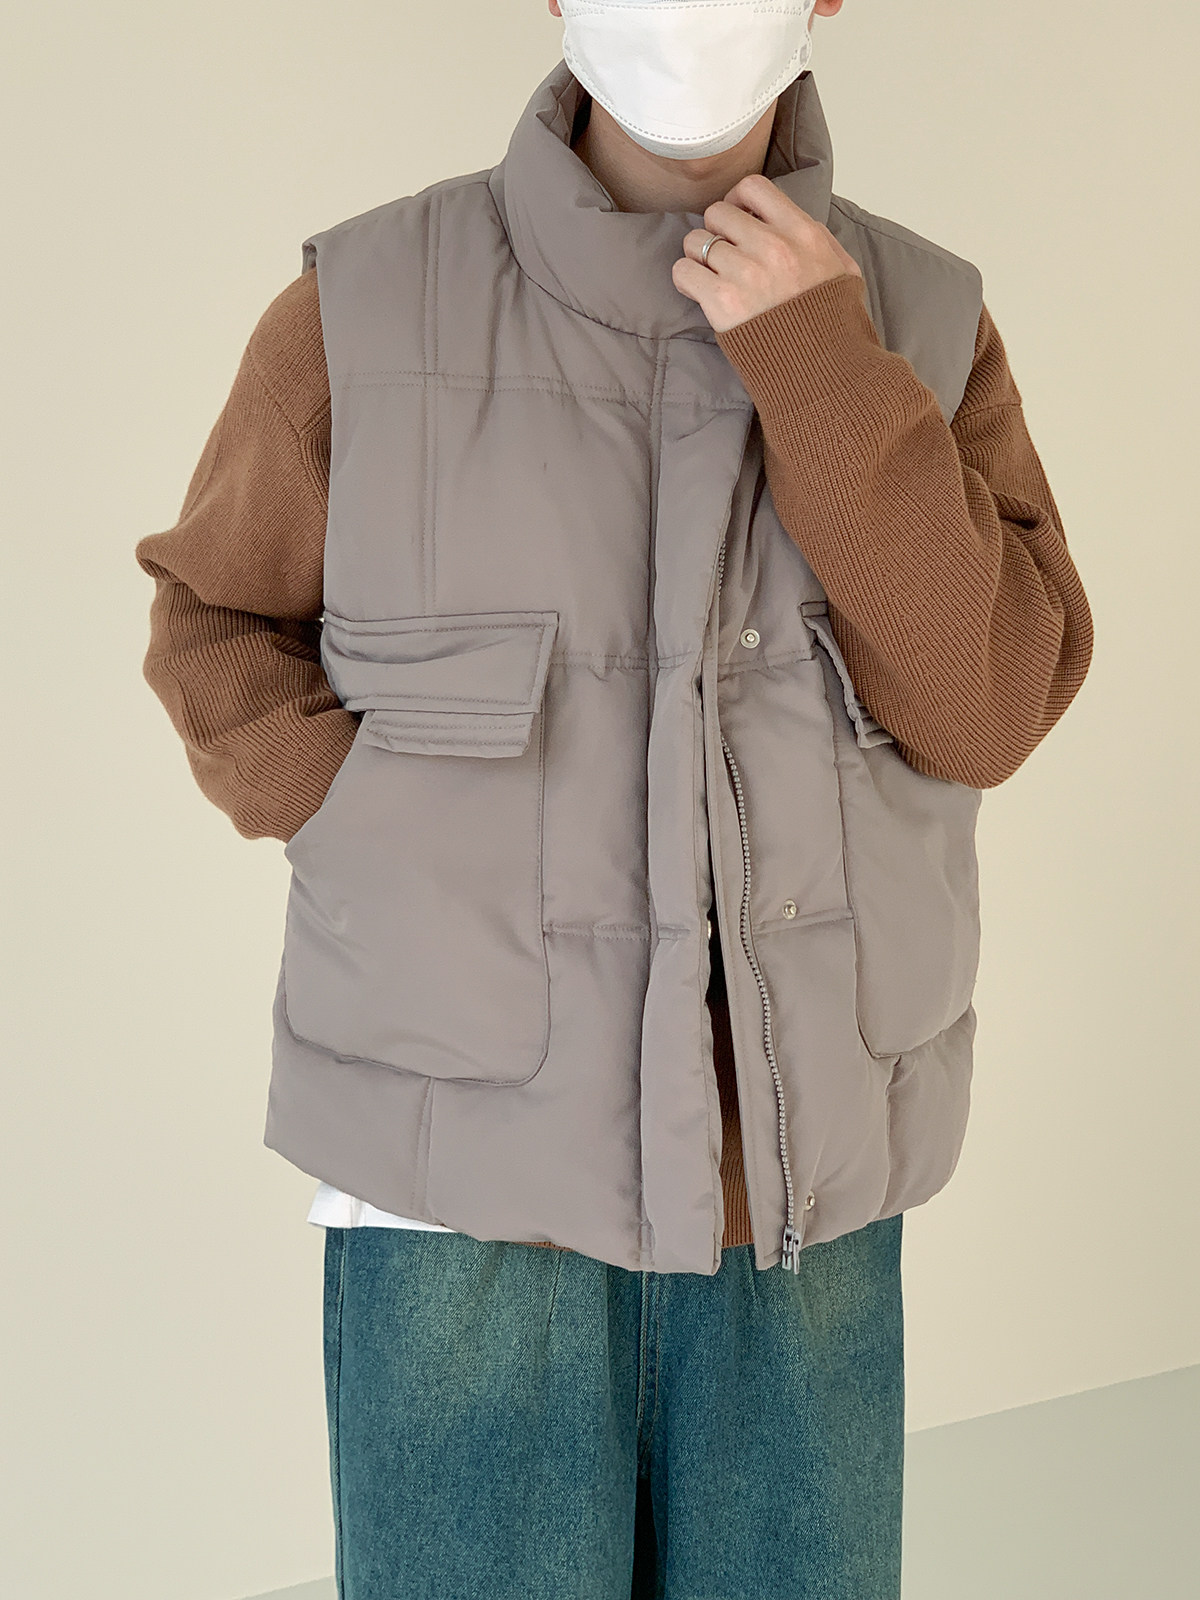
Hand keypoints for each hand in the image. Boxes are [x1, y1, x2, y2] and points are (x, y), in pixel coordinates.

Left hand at [672, 173, 861, 333]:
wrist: (824, 372)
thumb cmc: (834, 326)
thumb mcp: (843, 271)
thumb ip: (818, 240)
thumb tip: (788, 222)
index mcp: (803, 233)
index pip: (753, 187)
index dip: (738, 201)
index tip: (739, 220)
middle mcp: (773, 246)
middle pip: (717, 213)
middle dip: (717, 232)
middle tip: (725, 256)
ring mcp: (745, 273)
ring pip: (696, 241)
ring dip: (699, 258)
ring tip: (713, 278)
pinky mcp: (721, 302)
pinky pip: (683, 271)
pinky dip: (687, 280)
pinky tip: (700, 292)